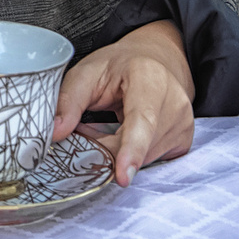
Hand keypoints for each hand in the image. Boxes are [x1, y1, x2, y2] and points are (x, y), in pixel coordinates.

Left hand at [54, 20, 195, 186]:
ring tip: (113, 122)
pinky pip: (151, 161)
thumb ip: (70, 100)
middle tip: (90, 128)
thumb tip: (54, 133)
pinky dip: (133, 154)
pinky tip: (128, 132)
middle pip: (137, 146)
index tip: (122, 177)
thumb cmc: (120, 66)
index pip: (142, 120)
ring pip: (143, 159)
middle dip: (107, 148)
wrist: (157, 61)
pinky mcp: (184, 141)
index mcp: (150, 78)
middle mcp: (175, 102)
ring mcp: (184, 124)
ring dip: (118, 151)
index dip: (131, 150)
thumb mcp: (88, 71)